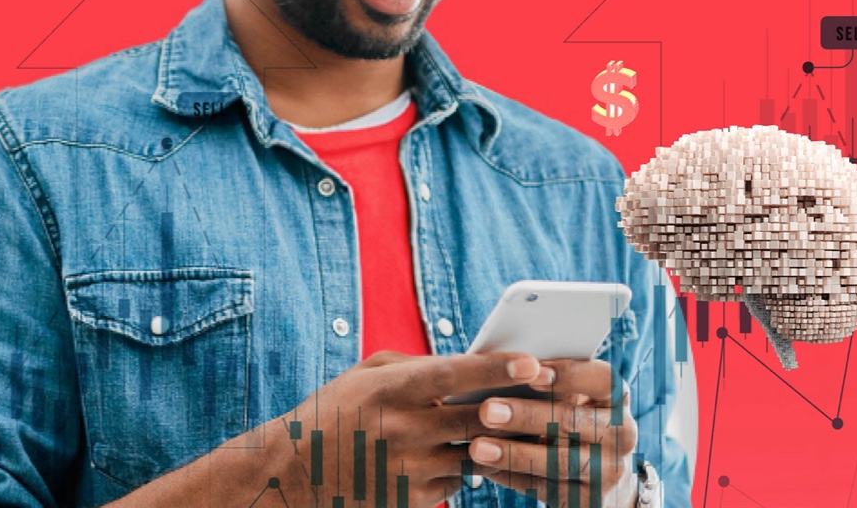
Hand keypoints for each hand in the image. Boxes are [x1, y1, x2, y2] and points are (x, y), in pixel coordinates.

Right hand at [252, 349, 548, 507]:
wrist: (294, 474)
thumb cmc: (334, 413)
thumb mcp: (366, 375)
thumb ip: (415, 367)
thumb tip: (468, 364)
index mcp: (390, 389)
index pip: (453, 375)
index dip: (496, 368)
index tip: (533, 363)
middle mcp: (403, 429)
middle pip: (477, 416)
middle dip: (521, 406)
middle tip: (561, 396)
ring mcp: (410, 468)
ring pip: (477, 452)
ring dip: (504, 440)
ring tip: (534, 429)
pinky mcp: (413, 500)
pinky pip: (460, 481)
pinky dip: (469, 467)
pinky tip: (469, 455)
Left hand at [465, 358, 639, 507]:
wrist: (604, 482)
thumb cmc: (575, 422)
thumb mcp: (576, 401)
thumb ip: (548, 385)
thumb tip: (499, 370)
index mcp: (616, 399)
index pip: (602, 379)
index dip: (569, 374)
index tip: (532, 371)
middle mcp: (621, 434)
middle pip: (572, 420)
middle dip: (525, 415)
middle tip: (486, 410)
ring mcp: (608, 471)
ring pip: (557, 460)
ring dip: (513, 453)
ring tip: (477, 447)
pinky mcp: (589, 501)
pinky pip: (546, 488)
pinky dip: (512, 476)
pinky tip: (486, 468)